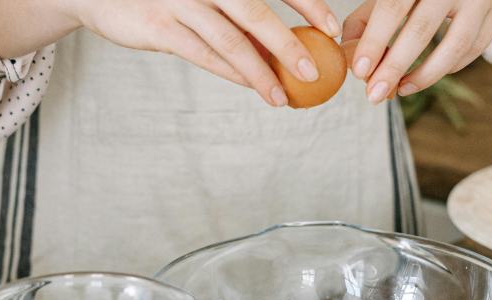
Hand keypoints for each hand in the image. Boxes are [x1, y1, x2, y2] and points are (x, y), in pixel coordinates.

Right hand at [71, 0, 341, 105]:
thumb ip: (239, 9)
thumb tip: (284, 38)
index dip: (307, 3)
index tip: (331, 28)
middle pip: (255, 13)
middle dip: (289, 45)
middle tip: (314, 73)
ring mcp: (180, 0)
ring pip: (230, 41)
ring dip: (260, 73)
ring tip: (282, 97)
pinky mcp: (159, 26)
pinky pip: (203, 55)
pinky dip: (231, 73)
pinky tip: (251, 87)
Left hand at [343, 0, 491, 102]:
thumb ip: (368, 17)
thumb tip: (349, 53)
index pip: (394, 6)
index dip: (375, 40)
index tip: (360, 70)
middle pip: (422, 30)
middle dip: (395, 67)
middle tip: (373, 94)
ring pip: (455, 46)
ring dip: (424, 76)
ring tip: (400, 90)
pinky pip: (474, 50)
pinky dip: (449, 68)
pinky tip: (424, 76)